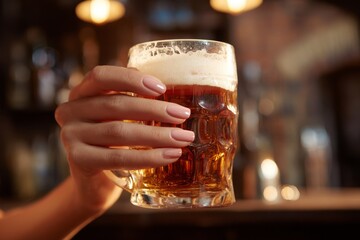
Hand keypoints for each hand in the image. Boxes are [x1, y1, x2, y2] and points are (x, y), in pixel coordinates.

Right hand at [55, 65, 193, 212]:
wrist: (93, 182)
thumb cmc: (112, 142)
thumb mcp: (119, 116)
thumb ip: (134, 99)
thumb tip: (172, 90)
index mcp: (81, 92)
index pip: (102, 76)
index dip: (131, 79)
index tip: (162, 89)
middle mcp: (71, 110)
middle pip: (116, 105)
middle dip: (155, 110)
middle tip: (183, 115)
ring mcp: (70, 135)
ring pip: (119, 132)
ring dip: (157, 135)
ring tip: (183, 139)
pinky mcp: (78, 159)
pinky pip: (118, 158)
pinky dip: (147, 157)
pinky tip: (169, 156)